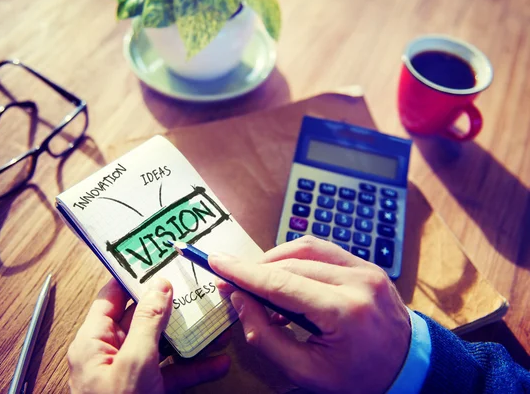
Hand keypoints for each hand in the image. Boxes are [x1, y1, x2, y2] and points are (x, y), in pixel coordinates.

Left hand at [67, 277, 230, 393]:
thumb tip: (159, 286)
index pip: (111, 297)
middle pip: (142, 319)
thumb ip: (147, 322)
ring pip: (162, 346)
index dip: (133, 277)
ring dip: (189, 337)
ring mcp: (130, 374)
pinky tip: (217, 362)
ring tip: (214, 322)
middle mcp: (109, 354)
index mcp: (93, 341)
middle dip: (171, 306)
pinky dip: (194, 368)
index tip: (156, 260)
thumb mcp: (135, 362)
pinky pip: (171, 373)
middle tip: (194, 287)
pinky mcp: (147, 391)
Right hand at [209, 236, 410, 393]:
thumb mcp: (306, 372)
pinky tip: (285, 277)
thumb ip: (265, 338)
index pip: (281, 284)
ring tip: (258, 284)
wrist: (408, 368)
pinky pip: (322, 250)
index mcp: (345, 312)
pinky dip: (296, 258)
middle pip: (290, 263)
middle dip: (255, 270)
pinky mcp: (366, 264)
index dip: (243, 273)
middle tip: (231, 284)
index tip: (216, 262)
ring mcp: (366, 268)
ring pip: (305, 247)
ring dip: (274, 260)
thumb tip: (239, 300)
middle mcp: (357, 281)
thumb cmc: (358, 377)